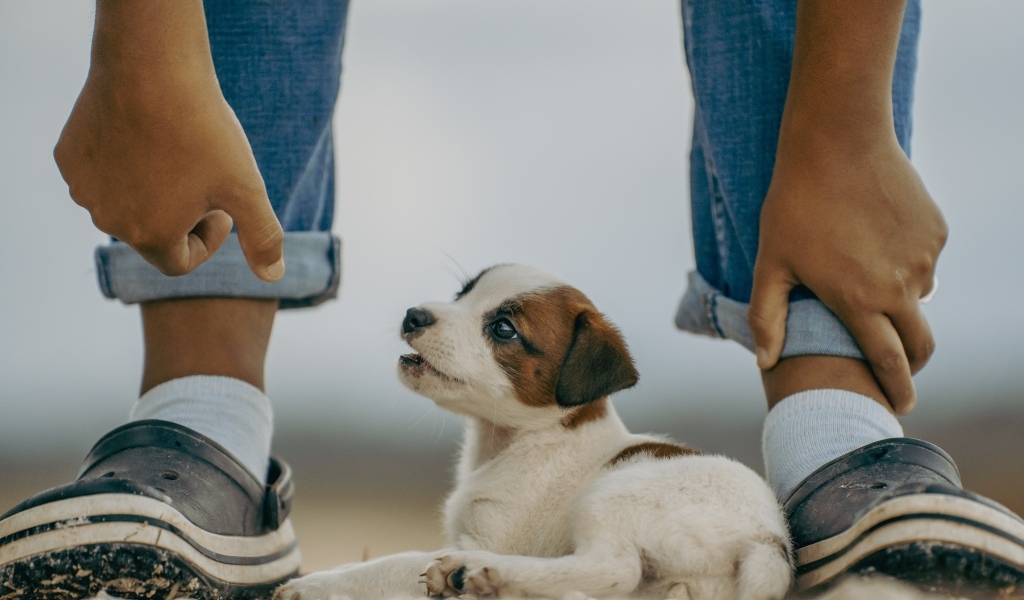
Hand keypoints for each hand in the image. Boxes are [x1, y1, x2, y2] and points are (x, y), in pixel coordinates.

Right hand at [53, 1, 283, 280]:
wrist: (152, 65)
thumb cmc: (204, 130)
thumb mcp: (246, 187)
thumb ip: (263, 236)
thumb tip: (274, 276)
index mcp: (150, 237)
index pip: (181, 261)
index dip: (208, 237)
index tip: (221, 205)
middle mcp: (108, 220)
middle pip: (152, 234)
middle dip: (179, 214)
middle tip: (202, 174)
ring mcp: (83, 189)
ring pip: (125, 204)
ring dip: (152, 190)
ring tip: (176, 153)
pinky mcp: (68, 158)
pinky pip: (101, 175)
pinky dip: (123, 164)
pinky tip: (144, 134)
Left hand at [749, 133, 945, 413]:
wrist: (837, 141)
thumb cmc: (795, 204)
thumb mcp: (771, 262)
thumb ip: (768, 317)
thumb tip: (764, 362)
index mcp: (860, 301)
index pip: (888, 362)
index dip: (895, 389)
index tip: (898, 408)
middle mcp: (901, 285)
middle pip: (919, 344)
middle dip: (910, 363)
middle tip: (896, 369)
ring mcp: (924, 257)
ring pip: (919, 298)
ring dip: (900, 304)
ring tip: (864, 281)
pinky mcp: (935, 231)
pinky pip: (924, 262)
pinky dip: (905, 265)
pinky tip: (875, 242)